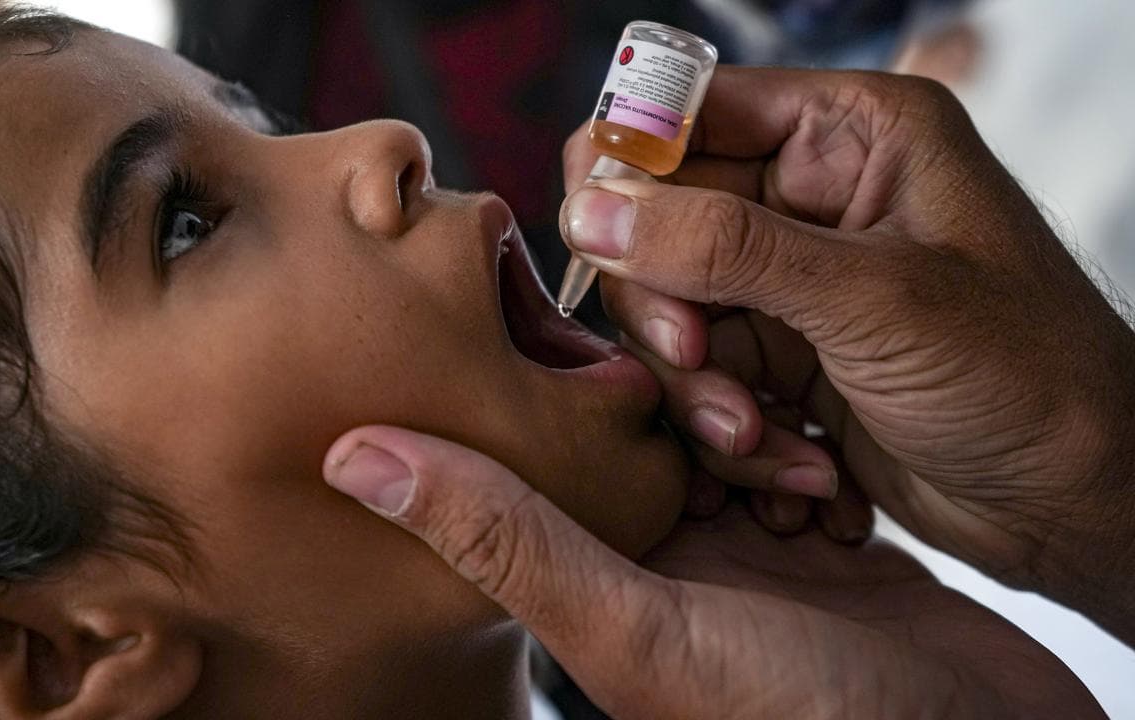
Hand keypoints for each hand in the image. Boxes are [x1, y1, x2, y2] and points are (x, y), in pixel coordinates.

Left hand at [323, 427, 1101, 718]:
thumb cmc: (800, 719)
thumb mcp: (634, 625)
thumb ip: (504, 537)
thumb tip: (350, 456)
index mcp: (595, 578)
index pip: (548, 457)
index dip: (561, 390)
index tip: (575, 317)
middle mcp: (661, 564)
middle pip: (646, 433)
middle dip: (686, 401)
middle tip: (719, 387)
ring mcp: (746, 555)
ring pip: (726, 435)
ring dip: (758, 426)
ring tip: (789, 452)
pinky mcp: (821, 548)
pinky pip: (798, 461)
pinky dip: (813, 452)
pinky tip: (831, 468)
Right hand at [559, 66, 1134, 640]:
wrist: (1079, 505)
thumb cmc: (1028, 376)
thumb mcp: (873, 298)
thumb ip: (722, 247)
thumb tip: (592, 210)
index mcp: (848, 135)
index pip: (687, 113)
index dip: (629, 169)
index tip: (604, 241)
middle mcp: (809, 200)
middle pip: (657, 225)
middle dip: (668, 310)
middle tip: (695, 362)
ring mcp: (790, 287)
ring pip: (669, 317)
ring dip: (701, 393)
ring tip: (765, 443)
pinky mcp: (783, 363)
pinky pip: (701, 385)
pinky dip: (732, 439)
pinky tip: (804, 474)